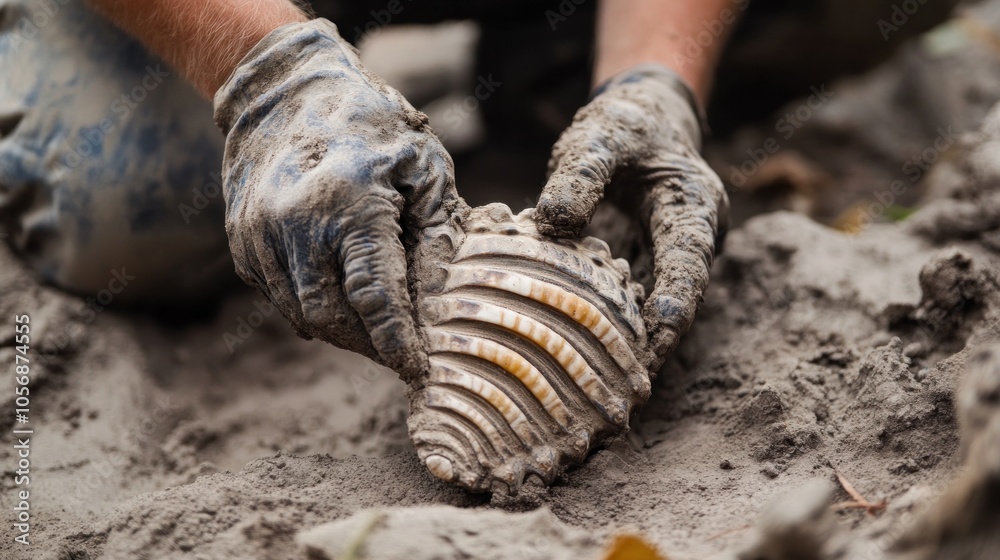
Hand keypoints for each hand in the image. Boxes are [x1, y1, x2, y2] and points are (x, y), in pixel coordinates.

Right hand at [214, 19, 460, 376]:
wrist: (284, 91)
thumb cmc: (372, 127)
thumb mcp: (425, 169)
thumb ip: (438, 237)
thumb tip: (441, 304)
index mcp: (350, 205)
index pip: (375, 298)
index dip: (398, 343)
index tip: (418, 372)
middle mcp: (296, 224)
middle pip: (334, 319)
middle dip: (371, 345)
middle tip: (401, 351)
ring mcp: (260, 235)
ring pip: (302, 316)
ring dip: (341, 332)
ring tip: (373, 328)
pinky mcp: (242, 242)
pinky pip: (280, 297)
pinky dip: (311, 308)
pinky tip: (337, 295)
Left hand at [534, 65, 728, 368]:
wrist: (642, 120)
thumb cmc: (622, 126)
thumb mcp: (597, 137)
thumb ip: (578, 176)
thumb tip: (552, 224)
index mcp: (694, 206)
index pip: (688, 265)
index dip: (674, 306)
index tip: (655, 345)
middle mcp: (694, 238)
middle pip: (680, 300)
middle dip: (657, 344)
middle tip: (626, 389)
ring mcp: (675, 256)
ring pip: (659, 308)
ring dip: (637, 344)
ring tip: (606, 387)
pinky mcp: (651, 266)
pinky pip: (639, 302)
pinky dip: (619, 326)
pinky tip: (588, 357)